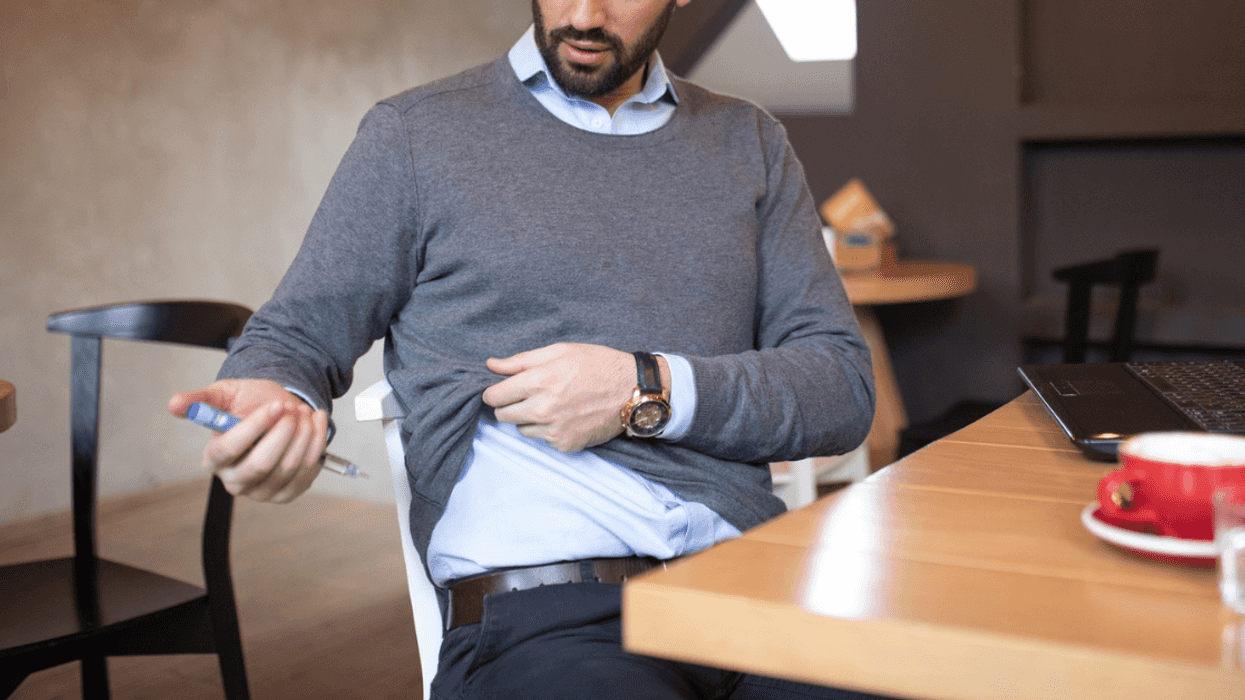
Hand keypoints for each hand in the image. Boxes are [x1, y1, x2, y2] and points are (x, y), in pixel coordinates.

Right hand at [168, 379, 328, 502]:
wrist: (279, 412)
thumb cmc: (249, 403)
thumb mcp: (225, 394)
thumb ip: (201, 399)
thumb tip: (174, 404)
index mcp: (214, 458)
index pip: (229, 449)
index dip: (255, 427)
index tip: (276, 406)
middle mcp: (234, 480)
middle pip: (261, 464)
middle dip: (284, 433)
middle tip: (294, 409)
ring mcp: (261, 491)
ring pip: (288, 467)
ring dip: (304, 434)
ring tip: (304, 412)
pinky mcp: (286, 494)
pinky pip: (306, 472)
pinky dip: (316, 444)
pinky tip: (316, 423)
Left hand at [482, 343, 636, 452]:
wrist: (633, 389)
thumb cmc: (597, 364)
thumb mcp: (559, 351)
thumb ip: (520, 360)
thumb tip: (490, 365)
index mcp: (538, 381)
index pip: (494, 396)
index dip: (494, 392)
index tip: (500, 391)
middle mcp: (543, 409)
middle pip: (503, 416)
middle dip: (509, 406)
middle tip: (527, 396)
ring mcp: (555, 430)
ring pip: (522, 430)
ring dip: (529, 419)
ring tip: (552, 404)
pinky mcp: (566, 444)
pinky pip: (543, 440)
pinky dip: (549, 430)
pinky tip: (566, 416)